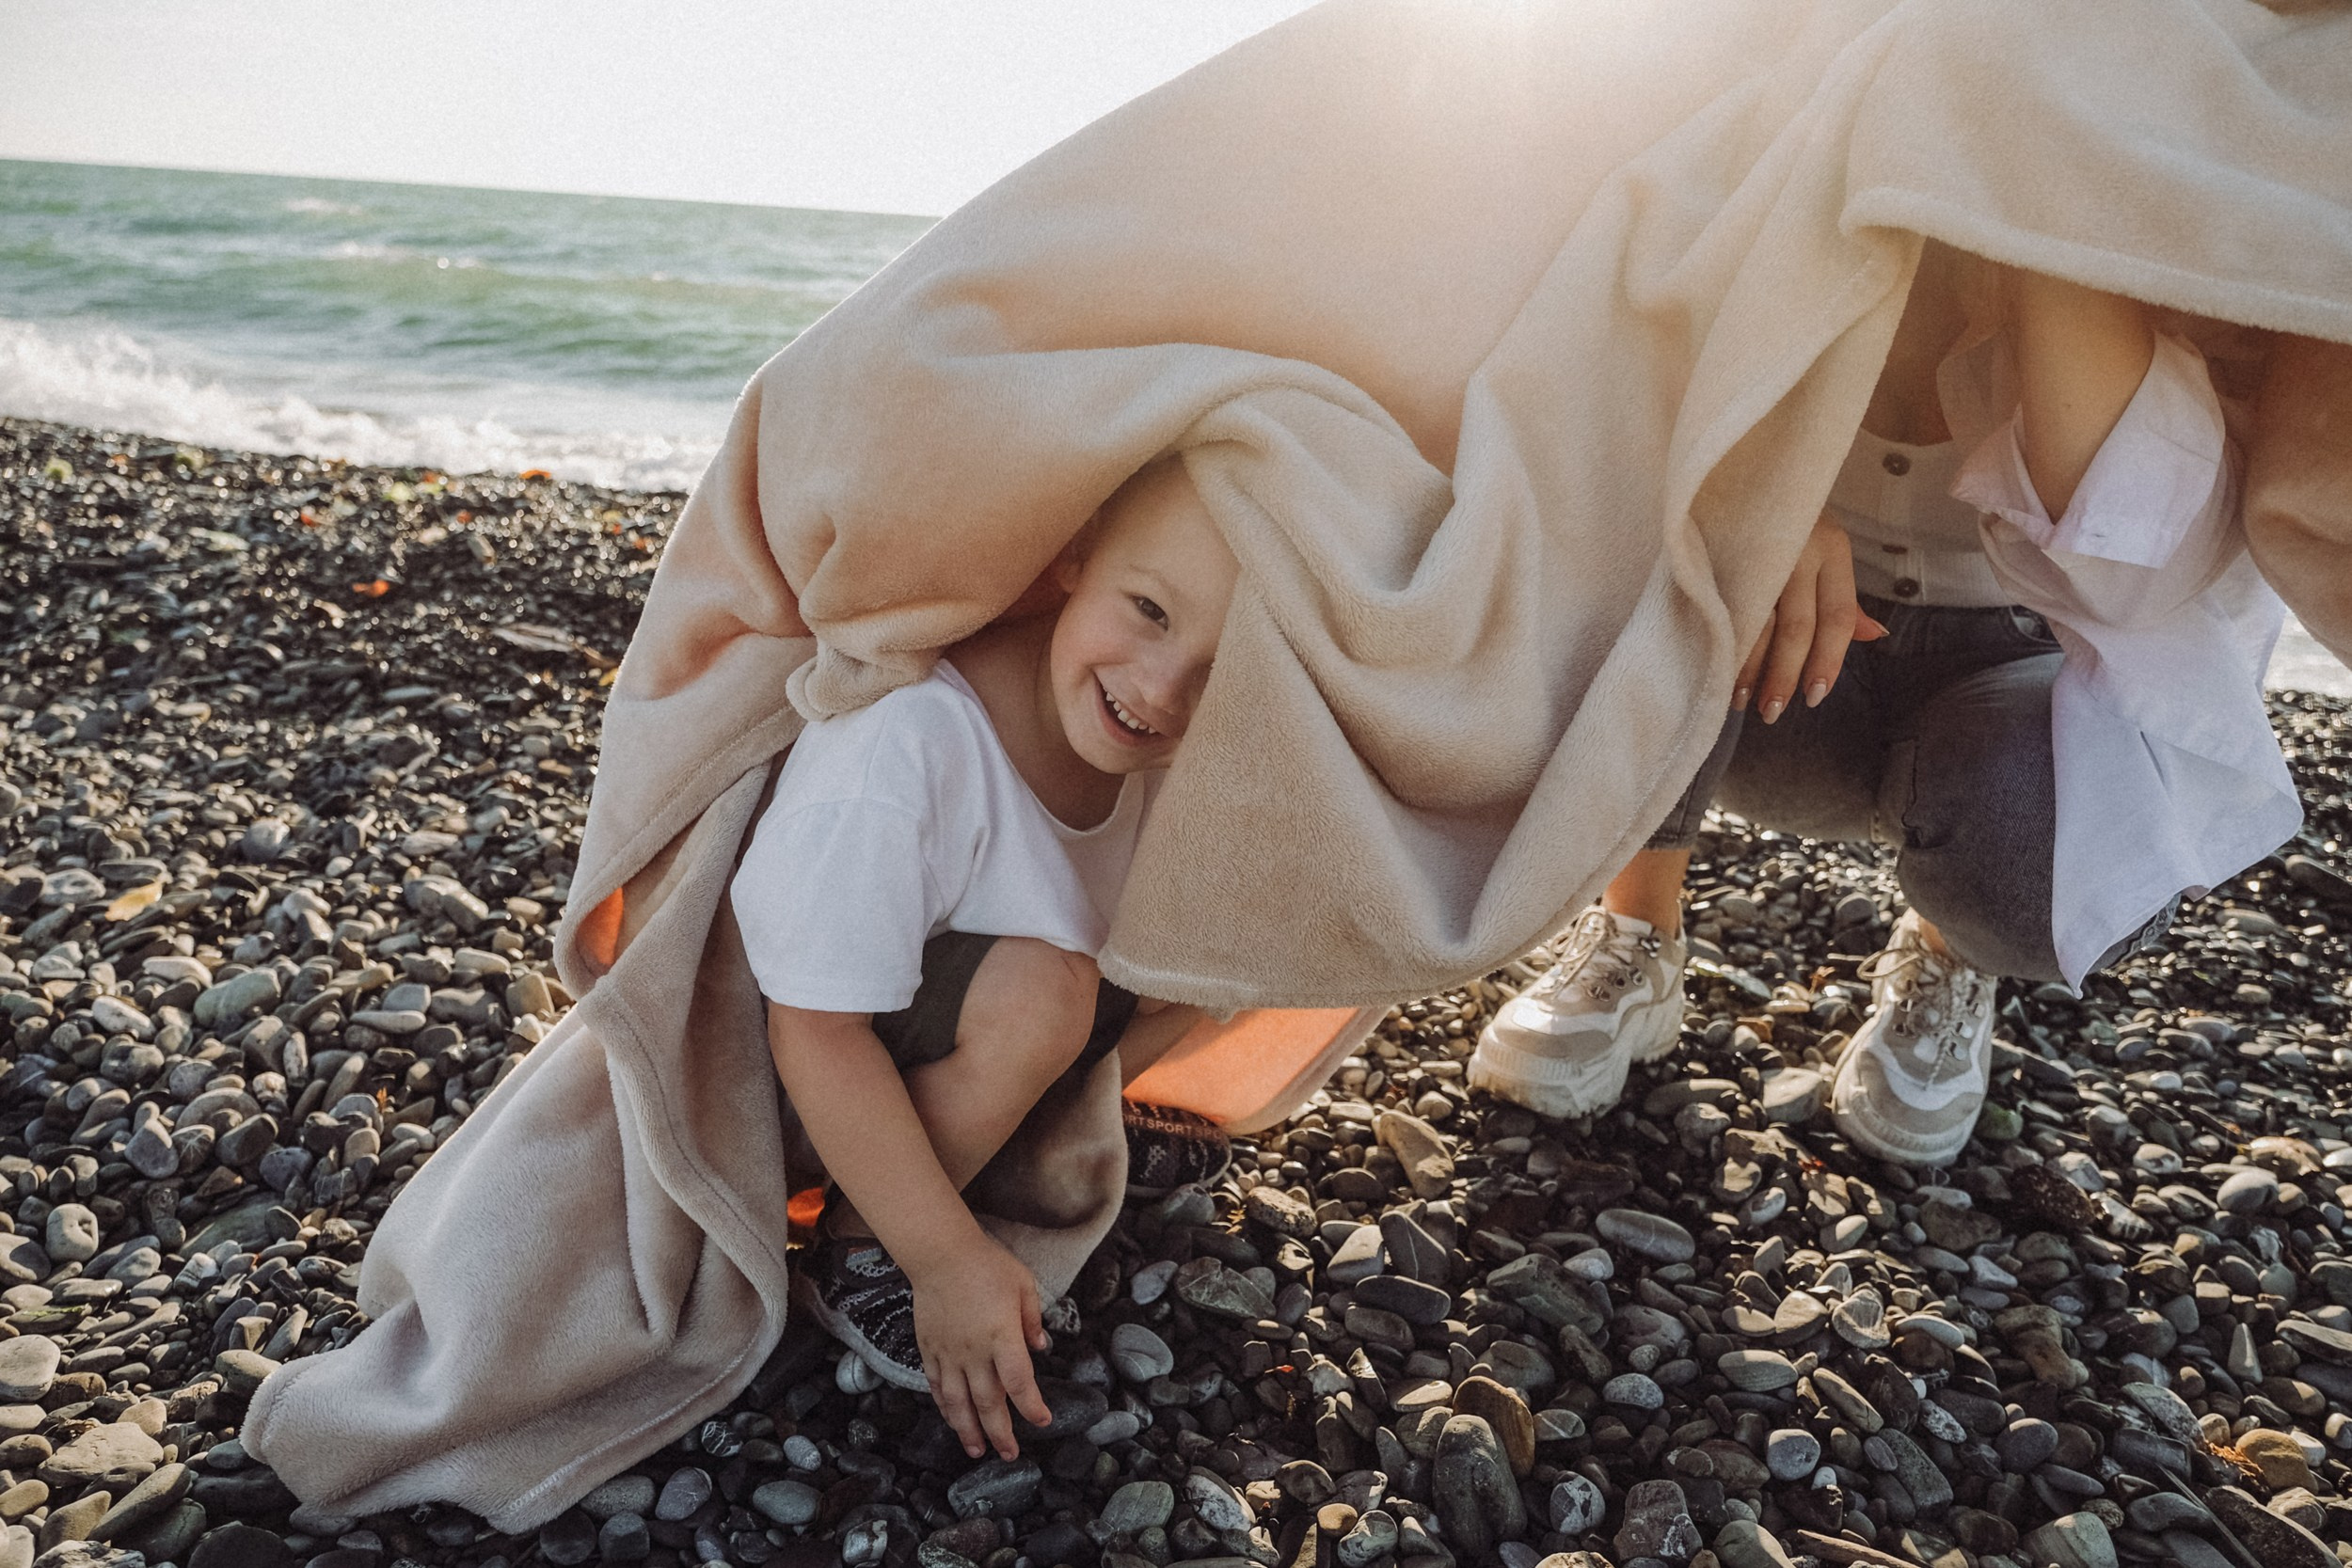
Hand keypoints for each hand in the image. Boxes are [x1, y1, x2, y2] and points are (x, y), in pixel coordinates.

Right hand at [906, 1233, 1051, 1459]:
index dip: (1031, 1406)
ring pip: (958, 1403)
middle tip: (1009, 1454)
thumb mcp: (1023, 1285)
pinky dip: (945, 1407)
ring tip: (977, 1452)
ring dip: (968, 1431)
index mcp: (1002, 1337)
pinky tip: (952, 1420)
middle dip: (1000, 1433)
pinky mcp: (930, 1349)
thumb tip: (1042, 1347)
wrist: (939, 1253)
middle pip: (988, 1403)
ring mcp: (949, 1353)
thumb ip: (1033, 1319)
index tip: (1042, 1420)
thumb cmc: (986, 1264)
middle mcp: (974, 1352)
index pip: (1019, 1383)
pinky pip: (937, 1386)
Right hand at [1734, 511, 1885, 722]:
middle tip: (1773, 712)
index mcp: (1831, 548)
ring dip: (1748, 668)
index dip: (1829, 661)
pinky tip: (1715, 667)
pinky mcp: (1720, 552)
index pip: (1837, 617)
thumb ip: (1845, 598)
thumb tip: (1876, 637)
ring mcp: (1756, 552)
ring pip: (1756, 622)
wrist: (1742, 466)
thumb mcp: (1824, 549)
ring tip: (1741, 701)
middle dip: (1785, 674)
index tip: (1815, 697)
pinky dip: (1721, 643)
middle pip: (1796, 627)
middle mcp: (1798, 549)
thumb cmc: (1790, 519)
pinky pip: (1723, 608)